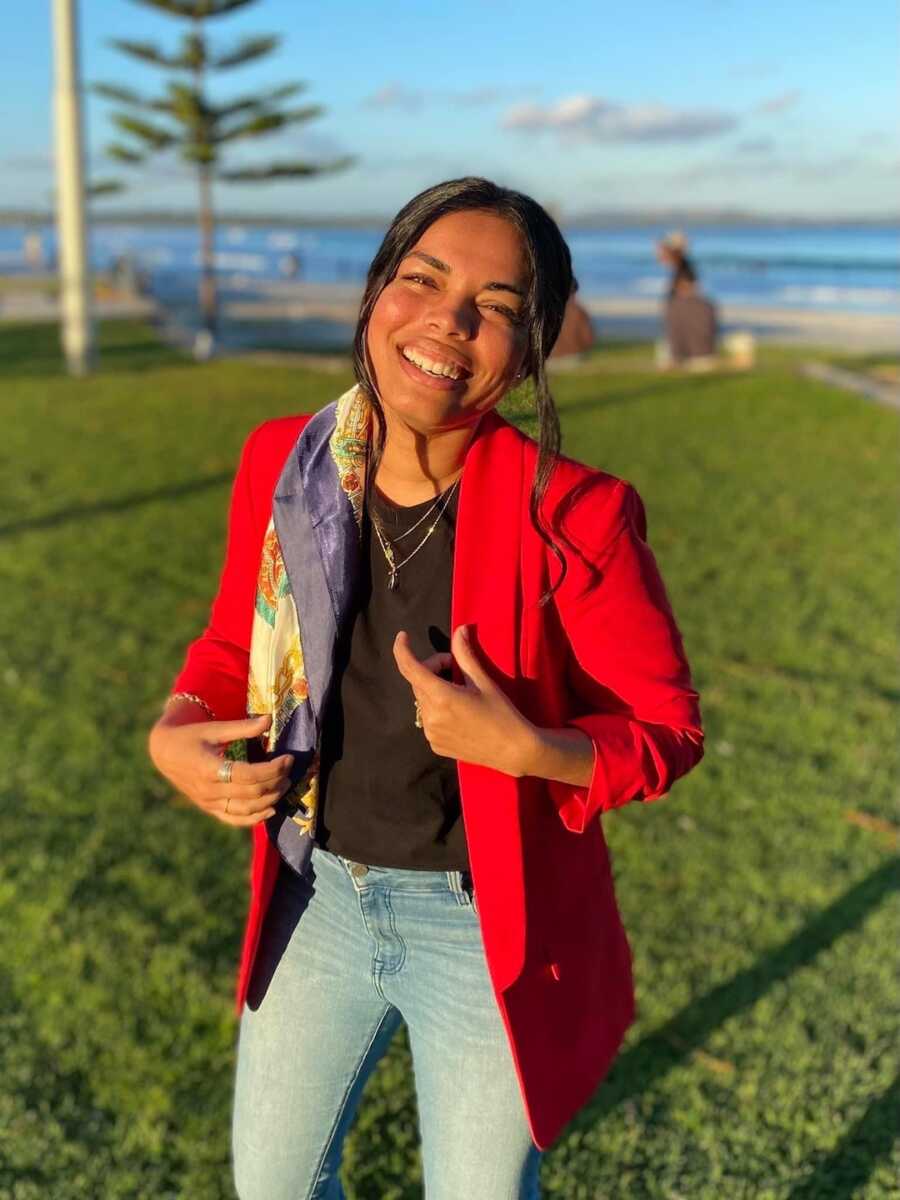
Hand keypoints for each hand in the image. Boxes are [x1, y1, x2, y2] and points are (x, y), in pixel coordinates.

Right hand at [148, 713, 293, 826]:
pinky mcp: (209, 809)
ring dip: (270, 799)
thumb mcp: (214, 728)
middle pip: (251, 792)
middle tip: (289, 769)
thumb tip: (269, 719)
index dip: (272, 769)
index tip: (287, 758)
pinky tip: (271, 810)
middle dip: (276, 781)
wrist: (165, 753)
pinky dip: (254, 818)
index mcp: (209, 767)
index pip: (248, 774)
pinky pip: (234, 819)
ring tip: (284, 784)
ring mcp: (208, 802)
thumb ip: (242, 727)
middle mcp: (208, 790)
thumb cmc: (191, 736)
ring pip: (246, 809)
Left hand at [392, 625, 537, 776]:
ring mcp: (431, 733)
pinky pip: (428, 718)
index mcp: (441, 697)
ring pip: (422, 700)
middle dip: (433, 669)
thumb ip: (465, 655)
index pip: (410, 668)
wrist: (513, 750)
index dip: (402, 649)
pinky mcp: (435, 744)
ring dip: (433, 689)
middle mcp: (430, 716)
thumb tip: (459, 630)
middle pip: (418, 682)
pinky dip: (437, 709)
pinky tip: (458, 712)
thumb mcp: (483, 681)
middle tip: (456, 668)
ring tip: (459, 692)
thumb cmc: (502, 713)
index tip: (403, 636)